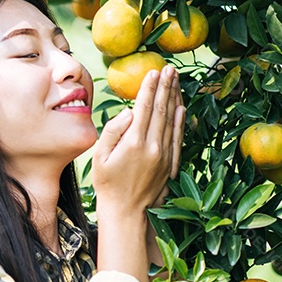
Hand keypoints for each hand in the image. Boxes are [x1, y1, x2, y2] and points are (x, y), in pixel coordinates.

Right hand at [93, 65, 184, 215]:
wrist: (127, 213)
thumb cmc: (107, 185)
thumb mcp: (99, 157)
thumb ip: (112, 132)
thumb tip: (127, 112)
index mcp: (133, 143)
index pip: (144, 108)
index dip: (149, 88)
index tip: (153, 72)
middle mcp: (153, 147)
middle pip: (162, 110)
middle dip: (165, 87)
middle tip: (169, 68)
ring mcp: (165, 155)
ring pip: (172, 120)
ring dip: (174, 98)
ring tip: (176, 80)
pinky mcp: (171, 164)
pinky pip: (178, 137)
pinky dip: (181, 120)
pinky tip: (181, 107)